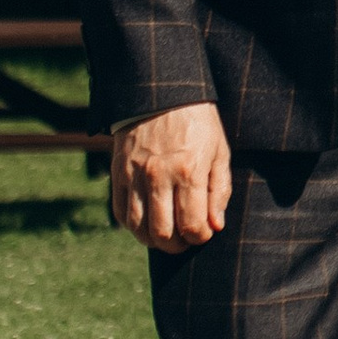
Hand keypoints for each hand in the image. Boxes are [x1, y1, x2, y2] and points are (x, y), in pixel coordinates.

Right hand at [110, 102, 234, 253]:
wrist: (162, 93)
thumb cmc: (198, 123)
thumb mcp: (219, 152)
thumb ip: (219, 191)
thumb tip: (215, 226)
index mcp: (188, 171)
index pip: (192, 225)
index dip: (199, 238)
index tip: (203, 233)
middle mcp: (159, 176)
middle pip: (162, 233)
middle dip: (176, 245)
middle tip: (185, 240)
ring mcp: (135, 175)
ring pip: (138, 228)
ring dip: (153, 240)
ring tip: (167, 234)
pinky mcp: (118, 172)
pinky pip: (120, 212)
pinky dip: (133, 226)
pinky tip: (146, 223)